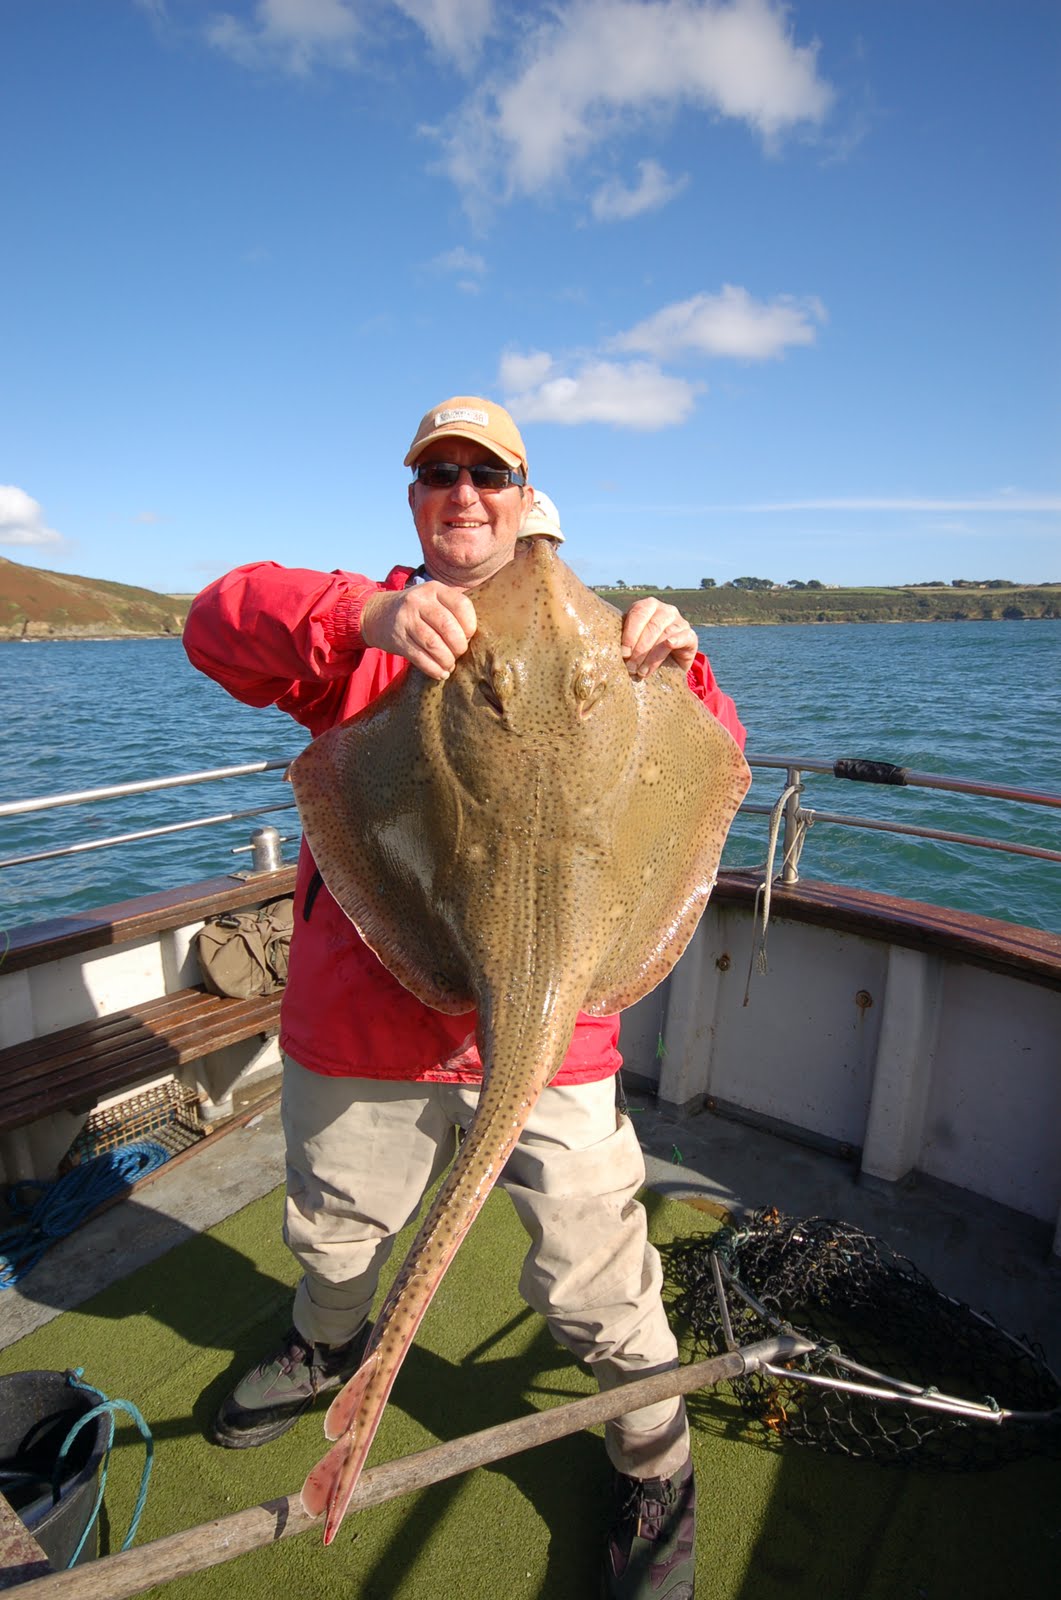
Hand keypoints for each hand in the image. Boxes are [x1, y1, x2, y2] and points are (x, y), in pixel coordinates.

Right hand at [360, 583, 477, 680]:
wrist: (377, 614)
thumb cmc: (416, 610)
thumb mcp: (432, 600)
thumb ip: (452, 610)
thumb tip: (475, 638)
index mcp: (434, 589)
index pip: (461, 605)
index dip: (470, 625)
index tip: (469, 636)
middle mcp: (419, 601)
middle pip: (448, 627)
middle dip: (459, 646)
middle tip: (459, 653)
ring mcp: (406, 619)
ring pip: (434, 644)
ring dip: (446, 660)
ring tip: (450, 665)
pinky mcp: (397, 638)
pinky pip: (420, 658)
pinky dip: (433, 669)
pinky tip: (440, 673)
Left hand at [621, 597, 698, 676]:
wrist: (670, 661)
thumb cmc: (644, 649)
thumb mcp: (633, 640)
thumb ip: (623, 637)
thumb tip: (607, 647)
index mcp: (648, 606)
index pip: (638, 614)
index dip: (630, 634)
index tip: (623, 653)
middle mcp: (665, 610)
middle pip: (651, 626)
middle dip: (639, 649)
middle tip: (630, 667)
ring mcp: (680, 621)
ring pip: (665, 635)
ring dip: (651, 656)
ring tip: (641, 672)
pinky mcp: (690, 635)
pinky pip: (682, 637)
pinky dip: (674, 642)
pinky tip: (669, 647)